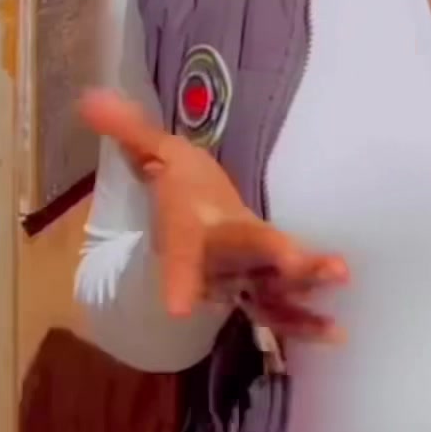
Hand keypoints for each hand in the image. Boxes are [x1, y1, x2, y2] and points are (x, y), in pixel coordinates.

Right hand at [80, 89, 348, 339]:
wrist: (197, 225)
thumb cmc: (181, 191)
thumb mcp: (158, 153)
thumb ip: (131, 130)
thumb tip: (91, 98)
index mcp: (191, 231)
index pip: (181, 253)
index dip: (178, 279)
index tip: (176, 308)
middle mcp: (218, 261)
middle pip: (244, 261)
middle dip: (270, 260)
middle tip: (297, 262)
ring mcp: (245, 280)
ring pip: (271, 293)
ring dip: (303, 299)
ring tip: (339, 298)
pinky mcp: (267, 290)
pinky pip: (286, 310)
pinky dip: (309, 322)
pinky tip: (339, 333)